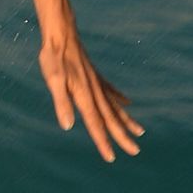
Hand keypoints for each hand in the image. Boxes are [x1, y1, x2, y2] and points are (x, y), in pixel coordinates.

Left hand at [38, 32, 142, 161]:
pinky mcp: (94, 75)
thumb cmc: (54, 57)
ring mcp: (96, 83)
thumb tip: (67, 126)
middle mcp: (94, 91)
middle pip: (111, 119)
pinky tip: (127, 103)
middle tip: (135, 152)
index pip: (95, 125)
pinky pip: (111, 91)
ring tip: (140, 132)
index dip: (103, 142)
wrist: (61, 34)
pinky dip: (119, 99)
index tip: (112, 158)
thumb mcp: (53, 80)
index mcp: (84, 96)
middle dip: (122, 137)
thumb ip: (61, 103)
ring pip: (115, 107)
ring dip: (126, 121)